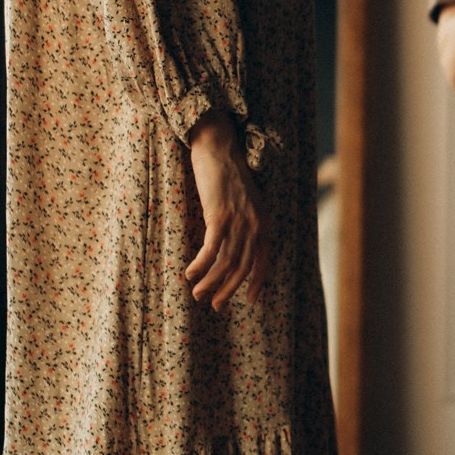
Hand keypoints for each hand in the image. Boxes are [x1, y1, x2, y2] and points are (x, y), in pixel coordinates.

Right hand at [184, 114, 269, 308]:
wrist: (219, 149)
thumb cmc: (229, 176)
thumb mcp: (246, 203)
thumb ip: (246, 225)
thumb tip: (235, 249)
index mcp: (264, 223)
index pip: (263, 261)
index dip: (256, 283)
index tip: (250, 301)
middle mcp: (255, 224)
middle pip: (242, 267)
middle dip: (228, 289)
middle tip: (215, 304)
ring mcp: (238, 220)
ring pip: (226, 261)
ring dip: (211, 282)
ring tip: (197, 295)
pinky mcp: (219, 215)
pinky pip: (211, 249)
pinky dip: (201, 265)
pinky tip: (190, 274)